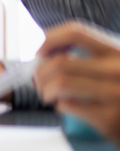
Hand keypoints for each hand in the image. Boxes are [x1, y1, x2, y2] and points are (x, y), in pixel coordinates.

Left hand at [35, 22, 119, 143]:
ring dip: (45, 89)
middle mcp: (118, 69)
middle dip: (40, 72)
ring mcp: (115, 93)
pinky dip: (58, 104)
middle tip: (39, 81)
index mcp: (116, 51)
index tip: (39, 52)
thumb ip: (85, 52)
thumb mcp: (110, 62)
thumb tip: (43, 49)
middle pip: (60, 62)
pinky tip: (64, 105)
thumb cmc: (117, 87)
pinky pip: (68, 105)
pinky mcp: (109, 117)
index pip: (76, 33)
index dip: (49, 39)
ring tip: (48, 94)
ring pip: (61, 83)